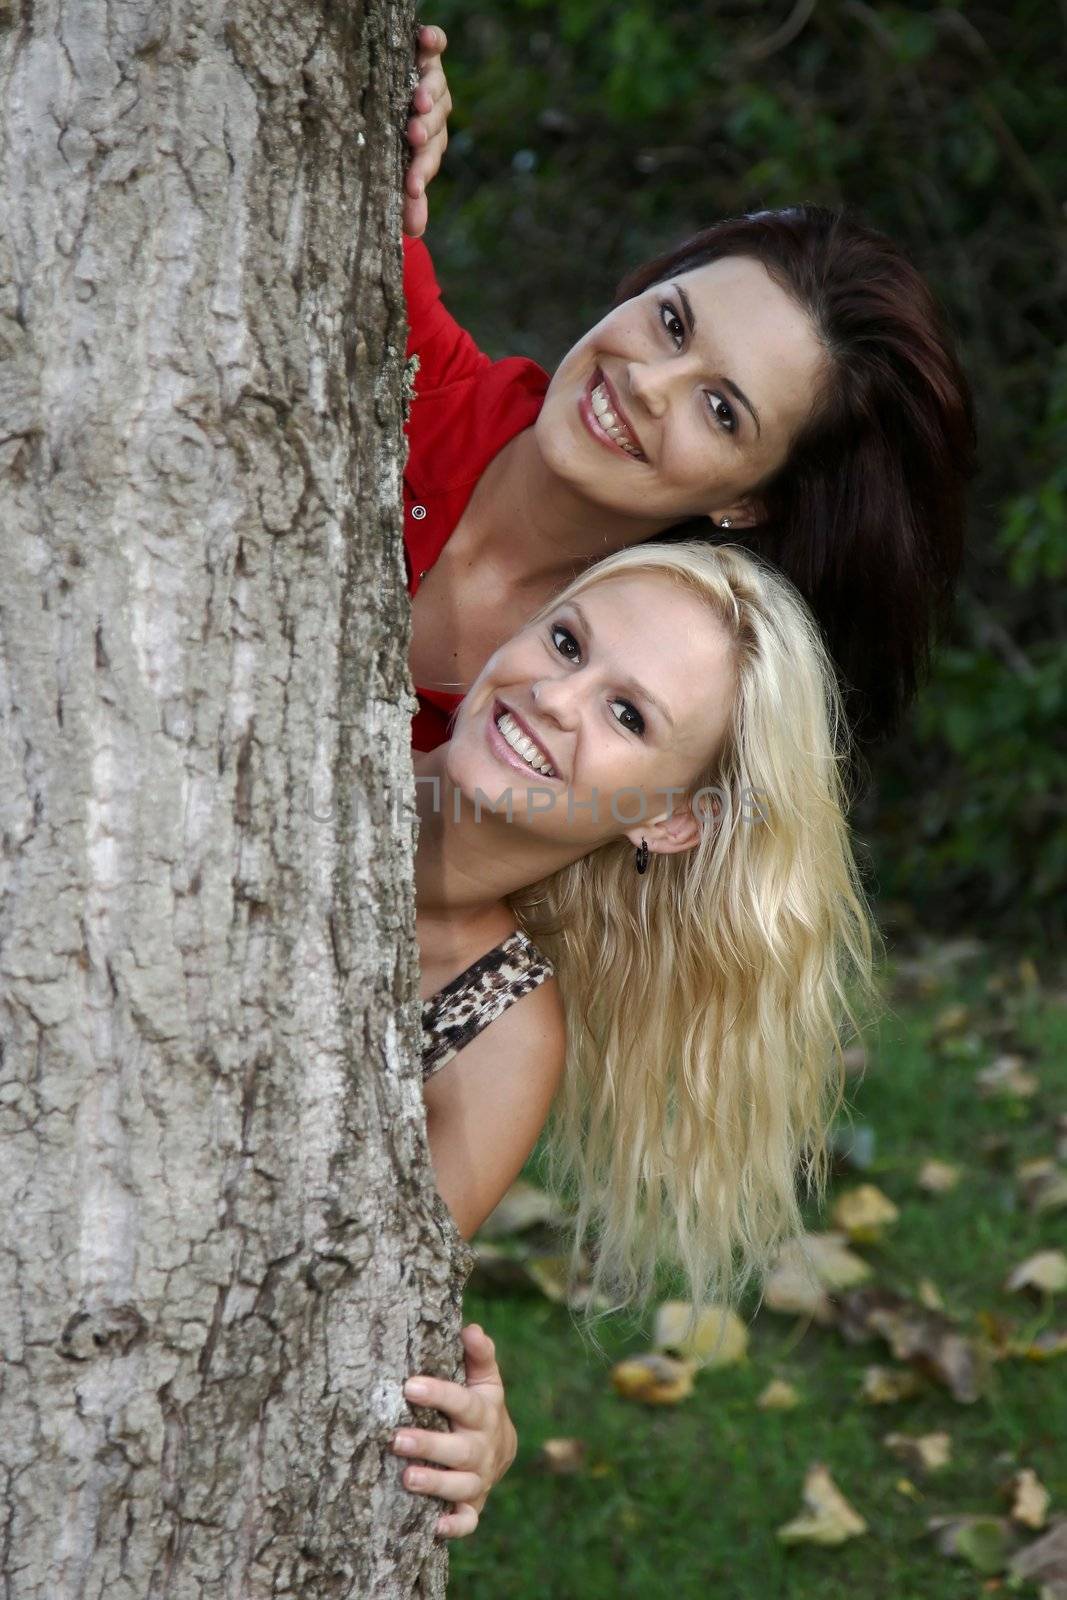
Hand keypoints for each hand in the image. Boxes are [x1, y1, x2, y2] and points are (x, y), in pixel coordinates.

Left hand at [392, 1323, 517, 1538]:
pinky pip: (468, 1522)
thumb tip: (471, 1328)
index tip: (409, 1385)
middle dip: (429, 1445)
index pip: (463, 1403)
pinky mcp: (474, 1507)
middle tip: (396, 1438)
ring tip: (406, 1478)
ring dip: (435, 1484)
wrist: (501, 1451)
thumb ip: (478, 1355)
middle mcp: (483, 1448)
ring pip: (462, 1486)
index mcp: (484, 1413)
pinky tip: (435, 1526)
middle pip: (460, 1450)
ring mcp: (480, 1480)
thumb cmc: (480, 1407)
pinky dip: (455, 1527)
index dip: (438, 1394)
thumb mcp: (484, 1380)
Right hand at [404, 25, 450, 238]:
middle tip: (414, 136)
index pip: (428, 160)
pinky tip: (426, 40)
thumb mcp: (396, 176)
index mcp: (429, 145)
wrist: (388, 105)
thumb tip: (417, 234)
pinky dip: (433, 42)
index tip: (411, 186)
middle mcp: (433, 114)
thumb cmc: (390, 150)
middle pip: (435, 123)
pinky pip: (435, 47)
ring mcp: (431, 82)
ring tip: (418, 100)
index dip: (421, 173)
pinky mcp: (426, 54)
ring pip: (436, 88)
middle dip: (425, 131)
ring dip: (428, 93)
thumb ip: (408, 202)